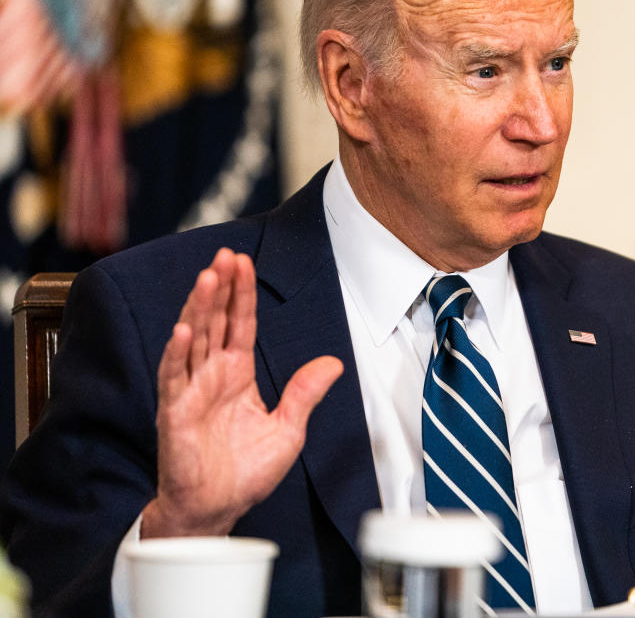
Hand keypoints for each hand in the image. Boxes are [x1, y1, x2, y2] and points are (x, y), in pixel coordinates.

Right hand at [141, 248, 342, 536]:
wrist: (217, 508)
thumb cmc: (246, 472)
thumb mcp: (289, 428)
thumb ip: (305, 393)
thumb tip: (333, 363)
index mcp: (237, 374)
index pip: (239, 324)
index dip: (241, 294)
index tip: (244, 262)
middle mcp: (211, 376)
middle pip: (214, 322)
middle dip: (219, 288)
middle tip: (225, 255)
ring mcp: (191, 392)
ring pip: (192, 341)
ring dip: (197, 309)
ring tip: (207, 277)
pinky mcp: (175, 413)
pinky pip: (174, 379)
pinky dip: (176, 355)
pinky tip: (182, 330)